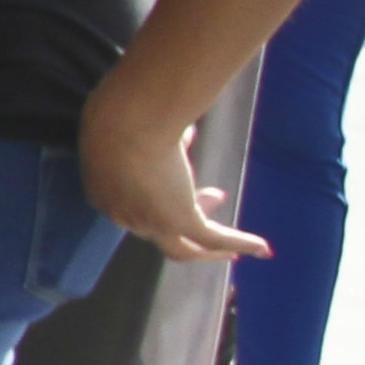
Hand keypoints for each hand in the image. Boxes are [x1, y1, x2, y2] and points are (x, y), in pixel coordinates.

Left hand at [80, 69, 264, 266]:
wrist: (124, 121)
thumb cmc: (120, 113)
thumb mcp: (132, 127)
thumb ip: (154, 133)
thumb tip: (184, 129)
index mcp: (102, 190)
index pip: (134, 204)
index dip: (162, 193)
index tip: (184, 176)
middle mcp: (122, 214)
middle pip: (157, 229)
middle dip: (186, 219)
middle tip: (215, 201)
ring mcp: (150, 221)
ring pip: (183, 249)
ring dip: (210, 251)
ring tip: (233, 251)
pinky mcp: (178, 221)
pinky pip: (214, 238)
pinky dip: (240, 243)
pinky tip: (261, 248)